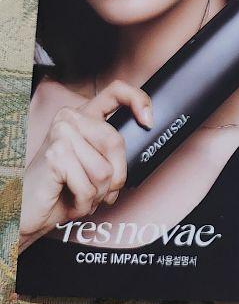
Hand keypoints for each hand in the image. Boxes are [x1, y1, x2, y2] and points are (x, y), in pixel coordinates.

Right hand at [19, 81, 151, 252]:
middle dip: (116, 175)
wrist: (27, 211)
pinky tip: (72, 201)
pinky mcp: (55, 156)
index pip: (116, 91)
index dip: (139, 101)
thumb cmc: (63, 188)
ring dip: (99, 193)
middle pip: (116, 142)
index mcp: (83, 116)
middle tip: (104, 191)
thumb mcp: (96, 163)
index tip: (148, 122)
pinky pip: (90, 185)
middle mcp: (69, 120)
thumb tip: (146, 129)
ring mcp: (60, 135)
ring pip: (104, 169)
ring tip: (83, 195)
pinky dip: (85, 201)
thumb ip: (113, 148)